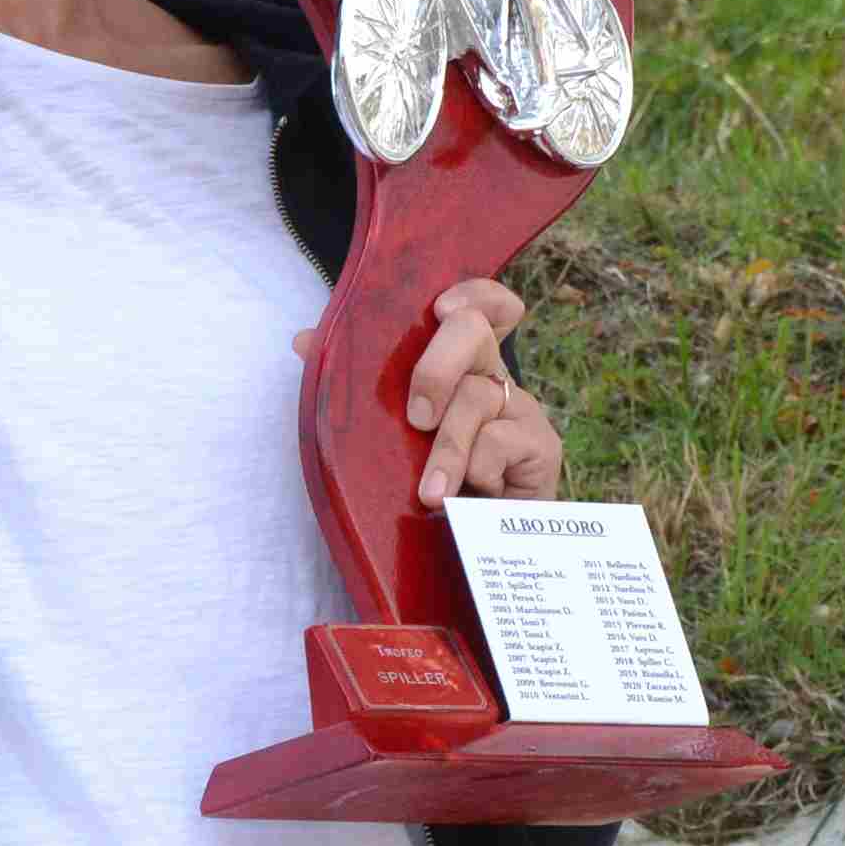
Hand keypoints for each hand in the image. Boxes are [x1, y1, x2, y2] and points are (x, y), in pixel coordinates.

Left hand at [292, 277, 564, 505]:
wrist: (471, 551)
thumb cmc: (429, 484)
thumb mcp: (390, 434)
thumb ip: (355, 387)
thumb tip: (303, 341)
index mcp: (461, 366)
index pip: (483, 307)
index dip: (472, 294)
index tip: (442, 309)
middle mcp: (492, 376)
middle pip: (473, 331)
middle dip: (435, 368)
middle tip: (415, 418)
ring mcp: (520, 409)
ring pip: (476, 397)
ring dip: (447, 449)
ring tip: (430, 493)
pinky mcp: (541, 446)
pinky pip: (499, 442)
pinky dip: (476, 471)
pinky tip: (472, 497)